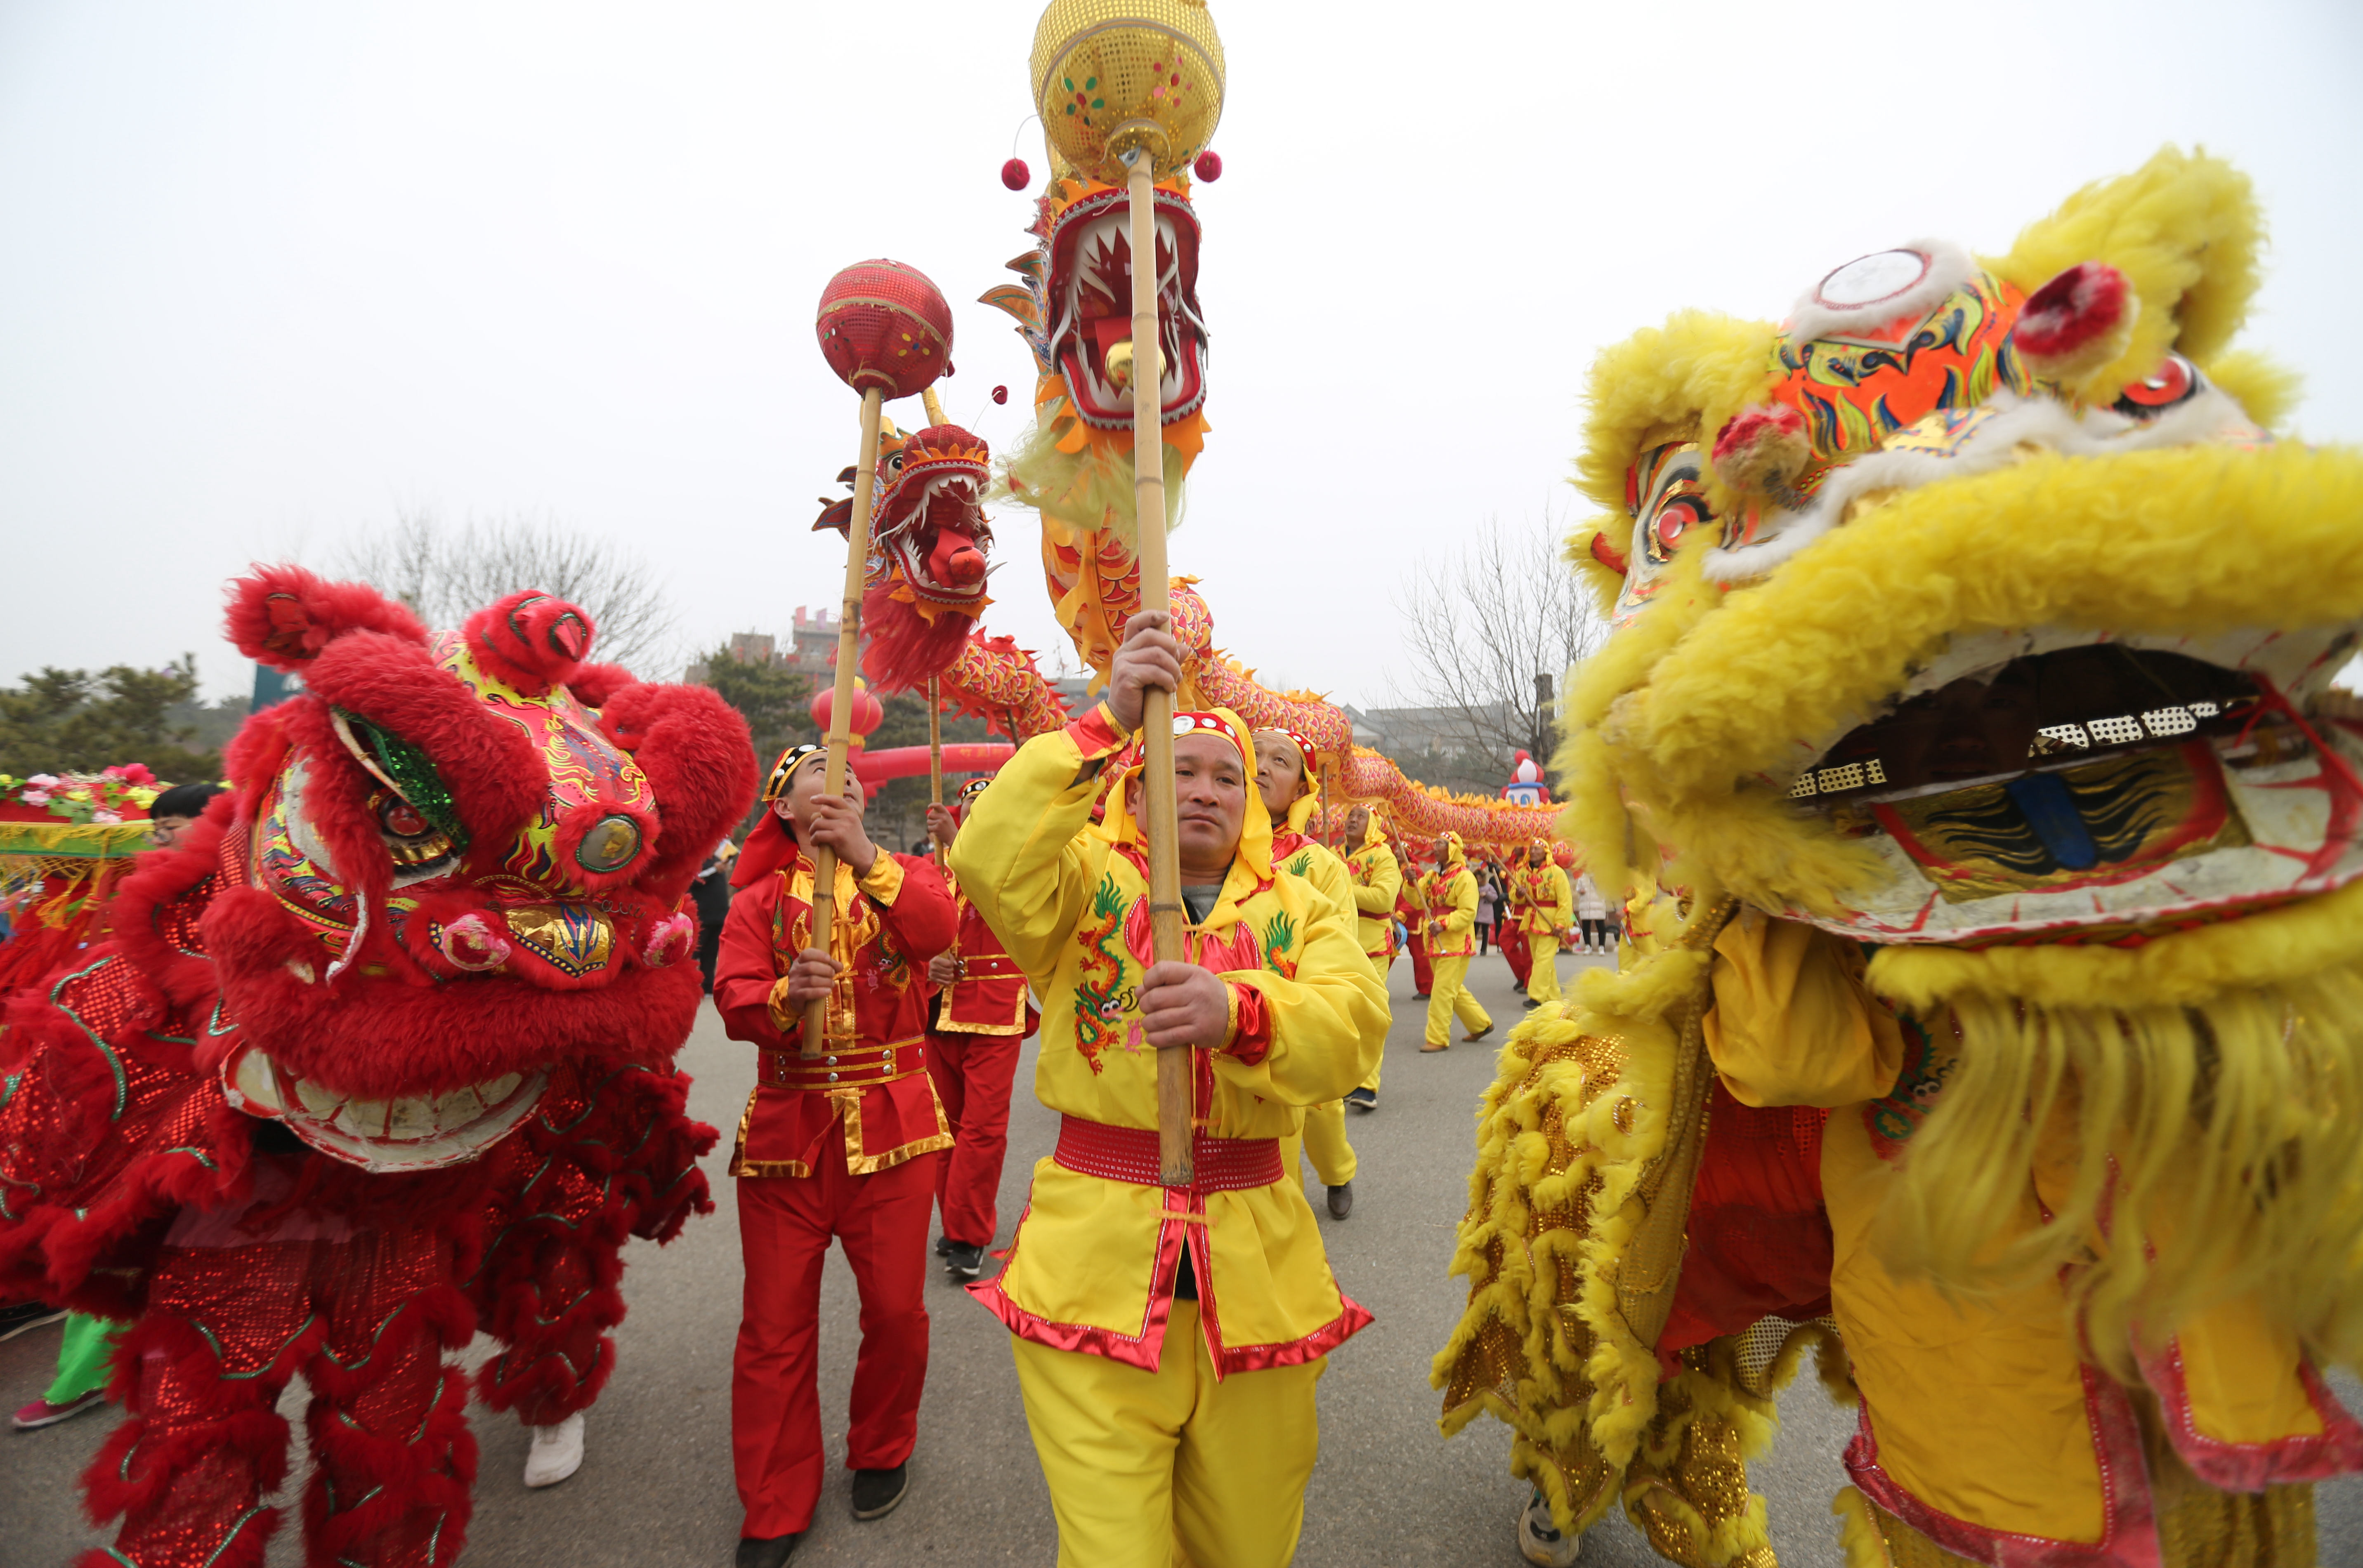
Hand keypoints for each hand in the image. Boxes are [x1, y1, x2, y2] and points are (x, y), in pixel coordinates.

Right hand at [781, 947, 840, 1004]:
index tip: (829, 959)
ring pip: (811, 980)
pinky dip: (820, 992)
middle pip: (811, 966)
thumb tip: (840, 966)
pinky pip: (808, 993)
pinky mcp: (795, 995)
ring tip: (832, 984)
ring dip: (826, 981)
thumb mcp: (818, 971)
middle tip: (833, 974)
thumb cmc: (811, 982)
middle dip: (826, 970)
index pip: (806, 954)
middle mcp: (795, 971)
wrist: (798, 1000)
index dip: (819, 955)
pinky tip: (828, 991)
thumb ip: (829, 966)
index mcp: (799, 962)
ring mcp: (794, 983)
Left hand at [803, 791, 876, 874]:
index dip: (822, 797)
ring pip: (818, 823)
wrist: (864, 855)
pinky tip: (815, 844)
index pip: (835, 799)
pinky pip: (818, 834)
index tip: (812, 799)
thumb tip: (817, 814)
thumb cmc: (853, 840)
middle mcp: (848, 816)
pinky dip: (813, 840)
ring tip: (815, 838)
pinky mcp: (837, 837)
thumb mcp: (850, 823)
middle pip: (822, 810)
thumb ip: (838, 816)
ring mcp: (843, 826)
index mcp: (851, 811)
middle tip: (815, 829)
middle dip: (815, 820)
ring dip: (812, 831)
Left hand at [925, 802, 957, 847]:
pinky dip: (931, 830)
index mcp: (947, 813)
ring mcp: (939, 823)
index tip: (929, 806)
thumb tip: (931, 812)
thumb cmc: (950, 829)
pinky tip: (937, 831)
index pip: (938, 805)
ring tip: (937, 828)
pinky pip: (929, 827)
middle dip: (929, 818)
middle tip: (933, 821)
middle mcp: (943, 817)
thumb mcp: (948, 819)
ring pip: (929, 821)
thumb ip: (942, 814)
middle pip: (930, 814)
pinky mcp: (936, 828)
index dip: (932, 805)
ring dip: (931, 825)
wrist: (954, 838)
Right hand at [927, 952, 962, 985]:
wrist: (924, 963)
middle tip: (950, 968)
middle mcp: (934, 967)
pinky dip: (948, 982)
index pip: (949, 964)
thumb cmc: (934, 957)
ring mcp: (933, 974)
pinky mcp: (933, 979)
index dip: (952, 963)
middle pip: (949, 970)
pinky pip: (944, 982)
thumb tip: (955, 963)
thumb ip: (949, 956)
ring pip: (948, 977)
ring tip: (949, 973)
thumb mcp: (941, 953)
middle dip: (951, 969)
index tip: (951, 962)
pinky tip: (949, 979)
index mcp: (936, 960)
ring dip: (951, 975)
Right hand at [1106, 610, 1181, 732]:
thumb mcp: (1155, 674)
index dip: (1150, 616)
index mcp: (1128, 649)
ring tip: (1175, 680)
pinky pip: (1155, 671)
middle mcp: (1123, 652)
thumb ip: (1168, 659)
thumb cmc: (1139, 696)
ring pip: (1157, 654)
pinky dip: (1168, 680)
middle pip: (1151, 636)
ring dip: (1173, 668)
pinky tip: (1169, 689)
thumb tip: (1185, 647)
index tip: (1166, 617)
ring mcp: (1123, 664)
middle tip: (1177, 664)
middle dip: (1171, 647)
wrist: (1123, 717)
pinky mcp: (1126, 676)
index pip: (1135, 623)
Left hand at [1137, 961, 1229, 1050]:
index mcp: (1193, 973)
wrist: (1238, 1015)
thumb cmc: (1208, 995)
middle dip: (1144, 1005)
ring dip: (1148, 1023)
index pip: (1162, 970)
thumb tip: (1137, 991)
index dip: (1147, 980)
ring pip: (1159, 1019)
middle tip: (1146, 1009)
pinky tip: (1153, 1038)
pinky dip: (1155, 1039)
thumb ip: (1167, 981)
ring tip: (1149, 1023)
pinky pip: (1169, 1036)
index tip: (1146, 988)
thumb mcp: (1193, 979)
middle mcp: (1195, 991)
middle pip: (1155, 997)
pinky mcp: (1198, 1032)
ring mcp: (1197, 1013)